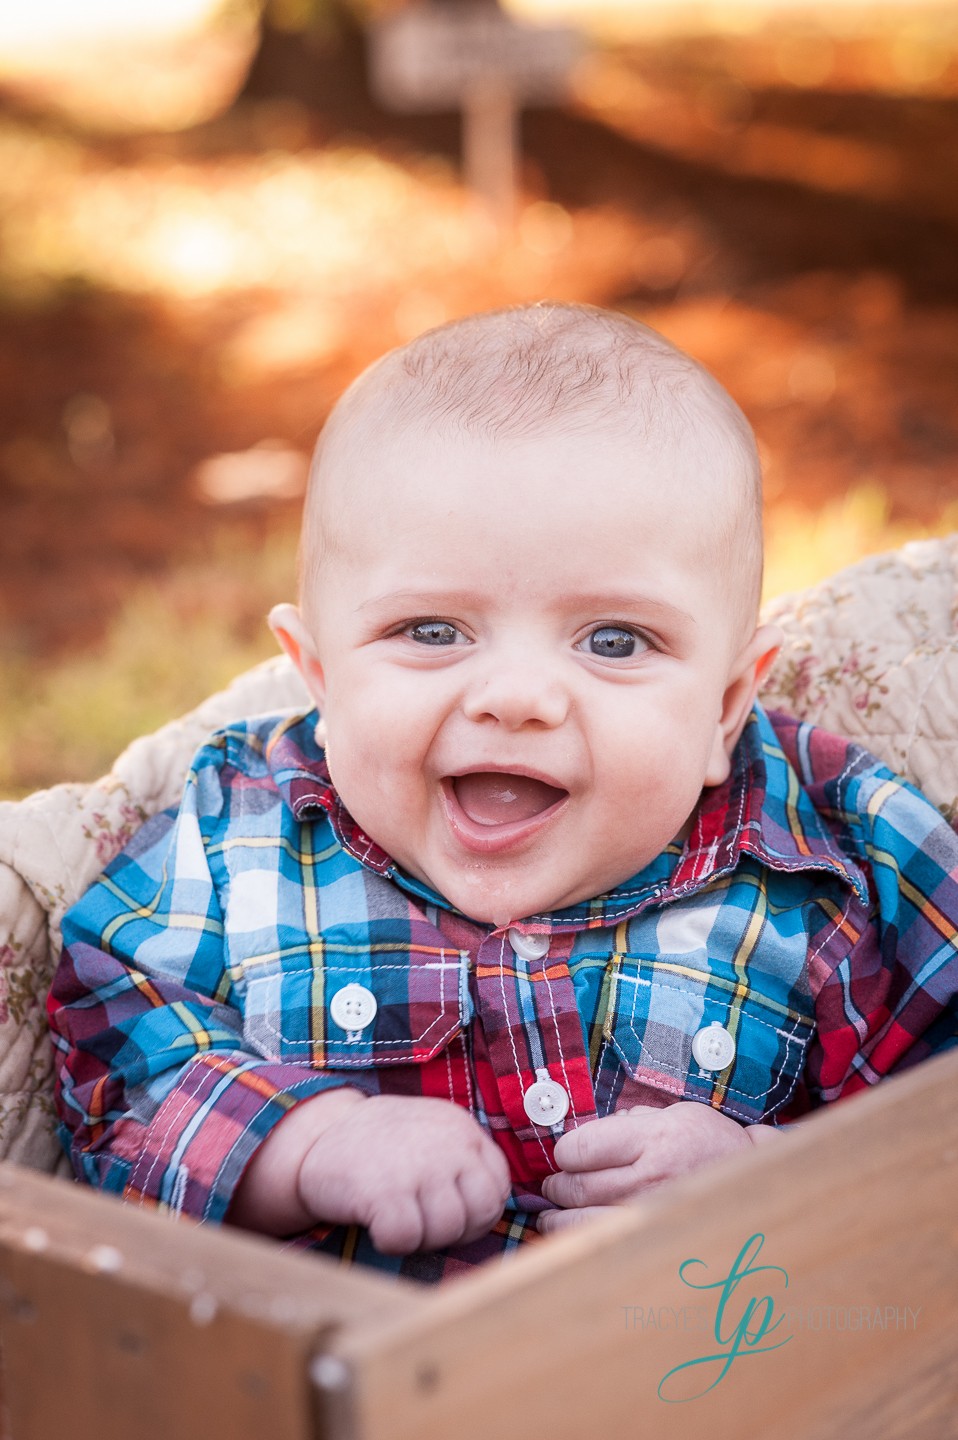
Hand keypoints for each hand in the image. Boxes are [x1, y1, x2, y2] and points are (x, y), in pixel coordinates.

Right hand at [297, 1094, 511, 1254]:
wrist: (319, 1133)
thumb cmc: (381, 1143)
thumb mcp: (433, 1134)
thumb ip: (464, 1161)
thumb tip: (493, 1209)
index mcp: (462, 1128)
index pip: (498, 1186)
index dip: (477, 1211)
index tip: (451, 1212)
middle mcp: (447, 1143)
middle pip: (482, 1211)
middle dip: (457, 1230)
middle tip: (424, 1222)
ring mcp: (418, 1166)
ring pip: (448, 1229)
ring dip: (423, 1238)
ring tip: (400, 1219)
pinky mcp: (384, 1191)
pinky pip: (407, 1239)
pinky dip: (391, 1242)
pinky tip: (378, 1224)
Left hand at [537, 1101, 777, 1233]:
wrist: (752, 1183)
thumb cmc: (706, 1143)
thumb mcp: (672, 1114)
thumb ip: (628, 1123)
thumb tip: (587, 1139)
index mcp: (653, 1139)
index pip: (580, 1149)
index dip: (564, 1152)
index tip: (566, 1156)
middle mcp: (649, 1179)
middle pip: (576, 1187)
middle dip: (556, 1187)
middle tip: (553, 1187)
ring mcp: (651, 1216)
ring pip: (582, 1223)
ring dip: (558, 1219)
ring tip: (553, 1215)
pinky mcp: (654, 1243)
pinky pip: (603, 1248)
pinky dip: (579, 1244)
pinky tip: (573, 1238)